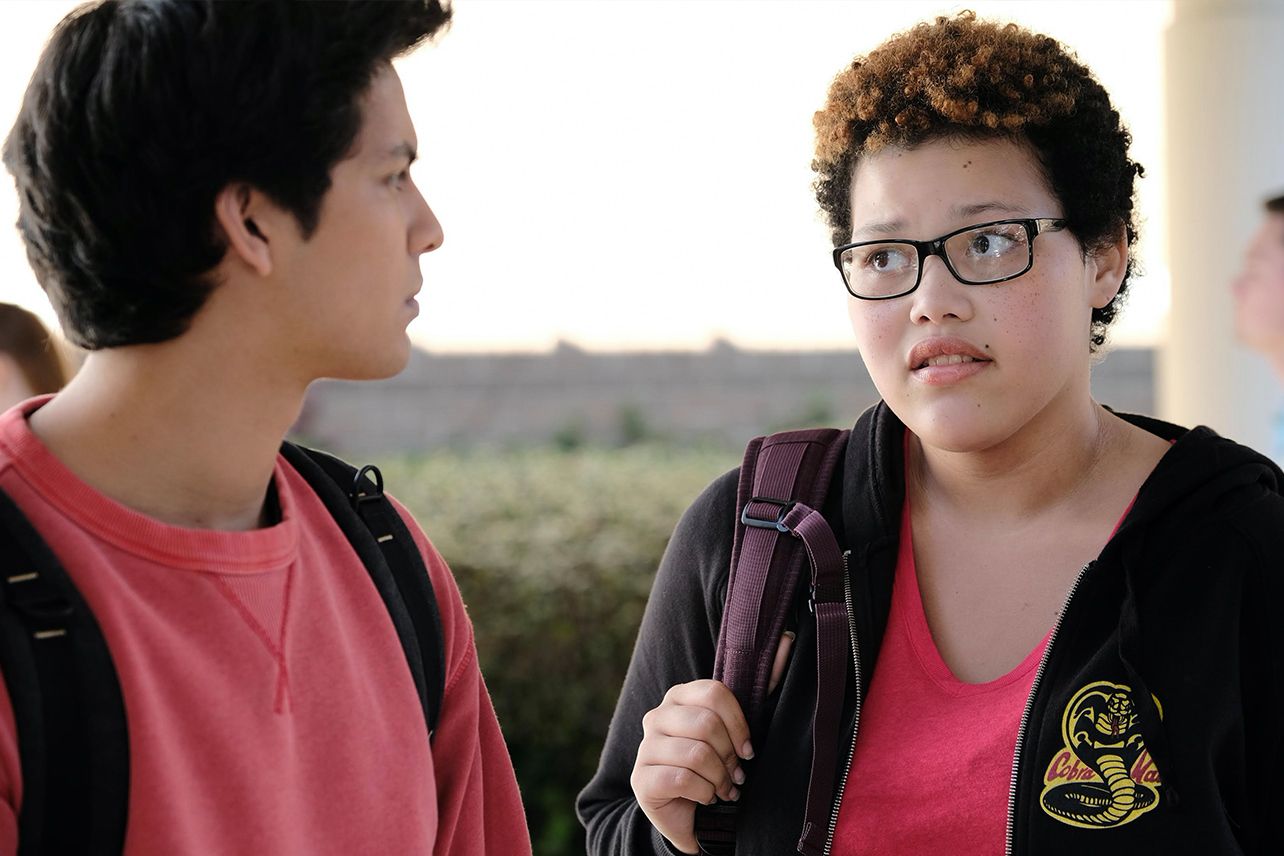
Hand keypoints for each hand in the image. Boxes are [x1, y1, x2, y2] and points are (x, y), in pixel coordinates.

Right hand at [630, 631, 794, 853]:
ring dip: (719, 779)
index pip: (714, 693)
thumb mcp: (742, 726)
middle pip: (706, 724)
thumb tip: (788, 638)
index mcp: (680, 696)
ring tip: (723, 789)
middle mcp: (657, 716)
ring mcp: (645, 747)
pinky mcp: (640, 778)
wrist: (692, 814)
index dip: (738, 725)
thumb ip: (765, 682)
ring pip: (696, 754)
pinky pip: (681, 778)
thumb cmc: (718, 765)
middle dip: (729, 756)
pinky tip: (705, 798)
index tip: (748, 749)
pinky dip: (703, 793)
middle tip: (735, 774)